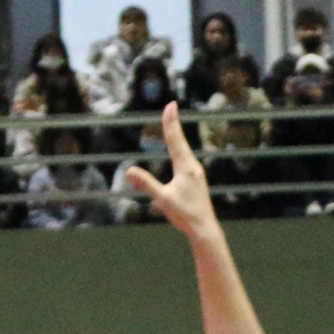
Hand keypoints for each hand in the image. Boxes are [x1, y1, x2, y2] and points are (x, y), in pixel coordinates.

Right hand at [116, 100, 217, 238]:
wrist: (205, 229)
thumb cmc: (185, 214)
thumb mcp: (162, 199)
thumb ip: (146, 183)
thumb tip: (129, 170)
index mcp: (185, 167)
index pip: (175, 140)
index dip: (171, 122)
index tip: (171, 105)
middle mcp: (193, 167)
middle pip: (181, 141)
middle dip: (173, 124)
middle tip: (171, 107)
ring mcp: (196, 174)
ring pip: (184, 150)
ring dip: (177, 137)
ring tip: (173, 126)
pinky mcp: (196, 181)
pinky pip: (185, 159)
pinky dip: (180, 149)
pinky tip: (179, 155)